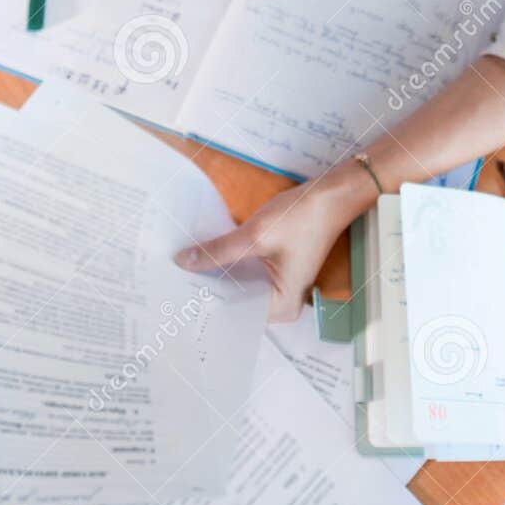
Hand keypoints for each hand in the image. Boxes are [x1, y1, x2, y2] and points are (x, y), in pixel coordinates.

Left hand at [174, 179, 354, 323]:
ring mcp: (279, 285)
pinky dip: (229, 261)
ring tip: (184, 266)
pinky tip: (207, 253)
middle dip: (208, 286)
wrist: (332, 193)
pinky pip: (245, 271)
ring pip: (238, 284)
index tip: (176, 293)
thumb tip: (184, 262)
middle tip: (173, 278)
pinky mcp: (276, 268)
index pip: (233, 312)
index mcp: (281, 307)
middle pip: (235, 299)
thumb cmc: (302, 218)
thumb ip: (218, 252)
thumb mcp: (254, 236)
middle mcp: (281, 302)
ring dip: (217, 271)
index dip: (205, 301)